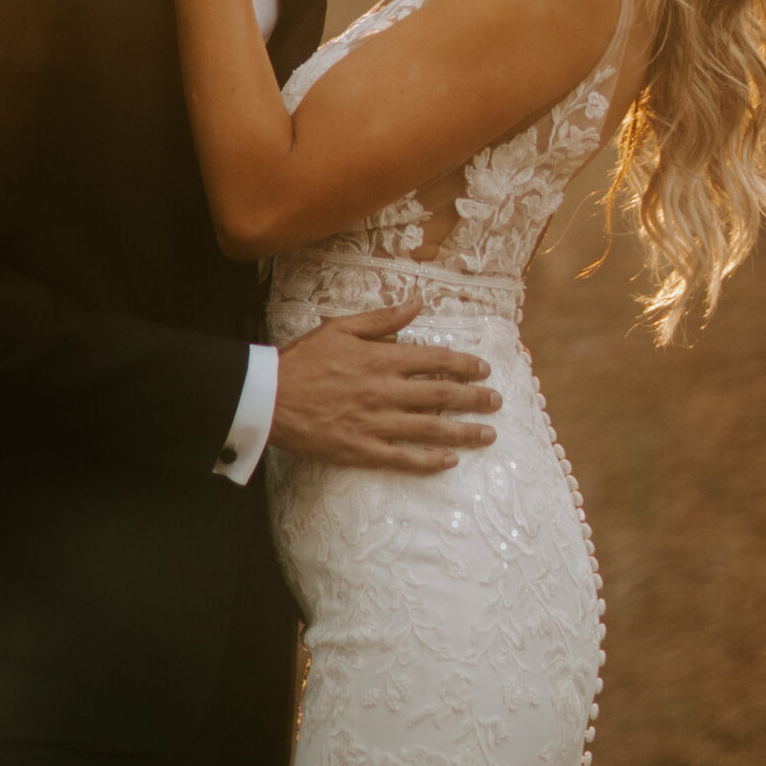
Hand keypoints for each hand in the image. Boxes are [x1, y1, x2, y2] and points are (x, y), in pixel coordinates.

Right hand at [271, 300, 500, 473]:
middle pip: (440, 395)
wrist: (268, 397)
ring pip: (430, 429)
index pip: (434, 360)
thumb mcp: (342, 327)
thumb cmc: (304, 359)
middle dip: (474, 399)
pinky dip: (429, 461)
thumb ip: (384, 318)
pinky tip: (450, 461)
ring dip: (463, 431)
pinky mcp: (361, 449)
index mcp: (381, 359)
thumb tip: (418, 303)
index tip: (484, 369)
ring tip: (488, 434)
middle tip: (497, 402)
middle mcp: (385, 391)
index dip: (463, 364)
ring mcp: (375, 423)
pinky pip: (403, 458)